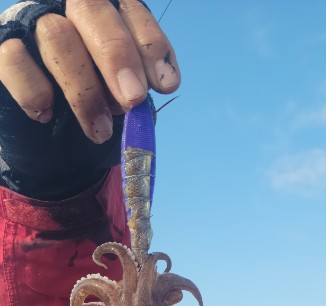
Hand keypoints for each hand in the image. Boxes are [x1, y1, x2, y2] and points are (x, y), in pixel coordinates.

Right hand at [0, 0, 178, 143]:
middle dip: (116, 56)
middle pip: (91, 9)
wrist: (49, 124)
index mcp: (106, 14)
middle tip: (132, 100)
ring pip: (56, 35)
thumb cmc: (93, 101)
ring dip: (84, 88)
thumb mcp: (119, 95)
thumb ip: (131, 92)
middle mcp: (68, 7)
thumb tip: (141, 111)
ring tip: (100, 130)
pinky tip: (47, 114)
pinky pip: (14, 58)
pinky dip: (34, 89)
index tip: (165, 85)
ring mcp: (33, 23)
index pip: (130, 9)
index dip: (149, 44)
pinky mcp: (4, 46)